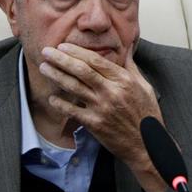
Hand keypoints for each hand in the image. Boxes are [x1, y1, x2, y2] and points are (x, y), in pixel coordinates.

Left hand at [40, 42, 166, 191]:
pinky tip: (51, 97)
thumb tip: (128, 46)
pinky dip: (60, 104)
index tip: (63, 46)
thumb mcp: (144, 86)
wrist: (147, 145)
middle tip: (46, 52)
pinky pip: (73, 111)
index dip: (76, 52)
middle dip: (61, 59)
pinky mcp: (95, 124)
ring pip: (74, 87)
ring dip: (56, 76)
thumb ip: (131, 66)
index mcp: (123, 80)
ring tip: (44, 68)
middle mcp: (111, 92)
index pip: (95, 60)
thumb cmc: (146, 115)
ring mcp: (101, 108)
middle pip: (81, 70)